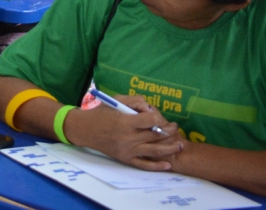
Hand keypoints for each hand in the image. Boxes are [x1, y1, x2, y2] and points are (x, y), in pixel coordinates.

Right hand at [63, 96, 181, 168]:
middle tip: (176, 128)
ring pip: (154, 151)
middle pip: (155, 136)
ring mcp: (128, 150)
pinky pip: (144, 164)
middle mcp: (128, 137)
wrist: (86, 130)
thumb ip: (135, 101)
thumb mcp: (116, 100)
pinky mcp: (126, 158)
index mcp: (125, 121)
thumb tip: (150, 109)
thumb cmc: (101, 113)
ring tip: (180, 145)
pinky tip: (168, 165)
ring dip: (170, 148)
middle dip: (169, 131)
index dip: (158, 118)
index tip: (158, 117)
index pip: (150, 120)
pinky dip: (157, 166)